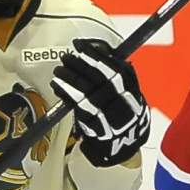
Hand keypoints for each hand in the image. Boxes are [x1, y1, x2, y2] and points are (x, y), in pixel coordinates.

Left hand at [51, 38, 149, 167]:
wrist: (126, 144)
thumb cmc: (126, 114)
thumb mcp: (131, 91)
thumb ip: (119, 71)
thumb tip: (98, 47)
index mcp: (133, 91)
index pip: (113, 67)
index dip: (94, 54)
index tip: (79, 45)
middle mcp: (122, 102)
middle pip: (98, 76)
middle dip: (78, 63)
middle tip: (66, 57)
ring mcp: (108, 114)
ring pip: (85, 89)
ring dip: (68, 76)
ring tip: (59, 70)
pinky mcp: (94, 125)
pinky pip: (76, 105)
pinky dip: (64, 92)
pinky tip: (57, 85)